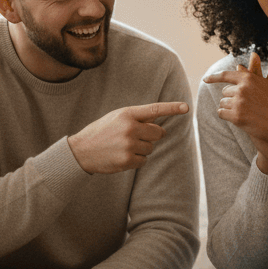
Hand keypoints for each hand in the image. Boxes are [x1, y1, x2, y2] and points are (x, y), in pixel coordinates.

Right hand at [68, 101, 188, 173]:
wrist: (81, 151)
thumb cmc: (101, 132)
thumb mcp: (116, 118)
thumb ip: (136, 118)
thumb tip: (159, 122)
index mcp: (127, 114)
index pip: (154, 110)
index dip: (172, 108)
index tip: (186, 108)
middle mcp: (130, 128)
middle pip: (158, 133)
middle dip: (151, 136)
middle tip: (135, 137)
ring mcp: (129, 145)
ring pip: (151, 148)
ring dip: (142, 149)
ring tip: (123, 147)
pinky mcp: (128, 160)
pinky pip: (144, 160)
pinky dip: (136, 160)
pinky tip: (122, 156)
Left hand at [204, 54, 267, 174]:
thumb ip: (265, 74)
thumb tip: (262, 63)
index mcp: (249, 78)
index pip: (226, 75)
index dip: (214, 77)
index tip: (205, 79)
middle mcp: (242, 88)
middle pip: (225, 91)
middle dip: (231, 98)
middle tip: (242, 105)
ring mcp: (239, 103)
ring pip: (222, 103)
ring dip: (229, 108)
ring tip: (242, 113)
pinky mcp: (236, 116)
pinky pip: (221, 113)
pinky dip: (226, 116)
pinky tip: (235, 118)